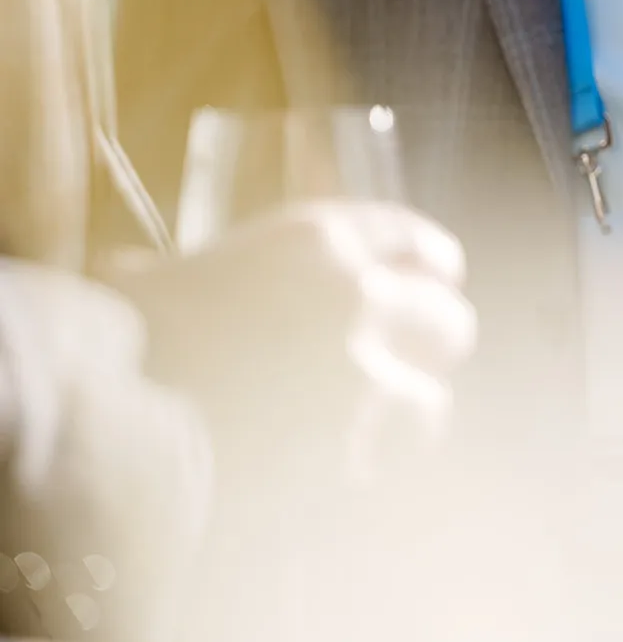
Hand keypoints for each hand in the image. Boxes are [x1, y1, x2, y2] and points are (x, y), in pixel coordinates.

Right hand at [116, 201, 475, 473]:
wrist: (89, 415)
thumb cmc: (115, 335)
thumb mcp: (169, 272)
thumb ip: (216, 269)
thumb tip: (162, 270)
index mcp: (317, 241)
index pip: (418, 245)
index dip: (426, 274)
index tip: (428, 288)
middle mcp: (355, 299)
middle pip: (447, 320)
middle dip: (426, 347)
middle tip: (397, 364)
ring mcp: (359, 381)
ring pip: (431, 400)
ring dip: (402, 415)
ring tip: (363, 426)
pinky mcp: (349, 454)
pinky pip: (387, 467)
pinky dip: (369, 469)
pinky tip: (337, 465)